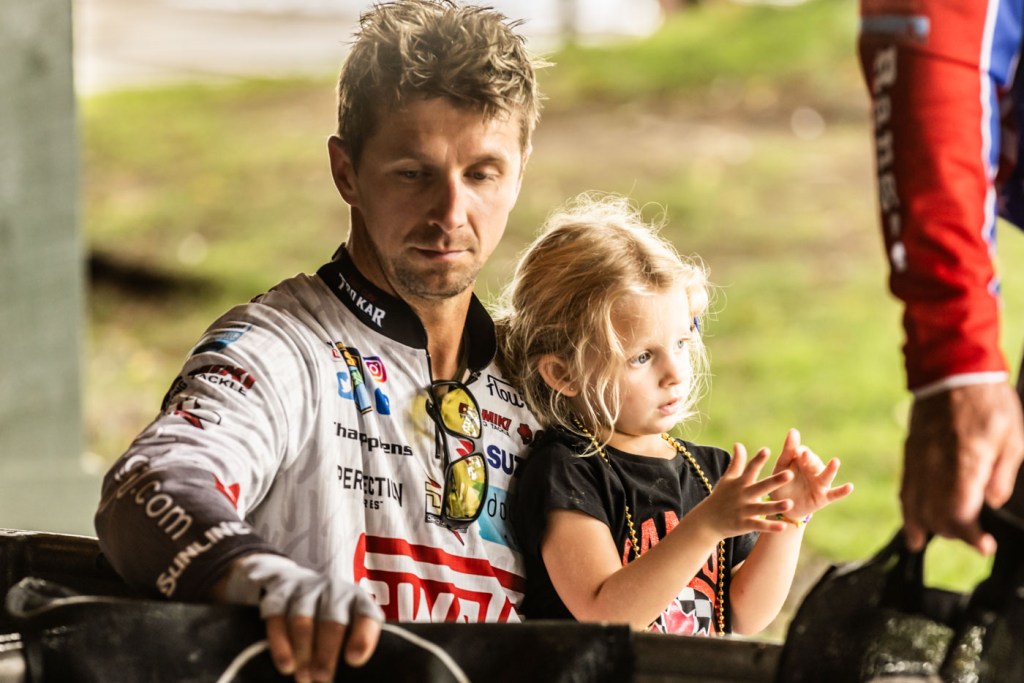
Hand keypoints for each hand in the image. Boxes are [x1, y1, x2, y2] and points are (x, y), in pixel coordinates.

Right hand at [221, 553, 383, 681]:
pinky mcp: (280, 594)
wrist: (303, 583)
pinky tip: (286, 665)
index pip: (366, 616)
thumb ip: (355, 647)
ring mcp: (306, 591)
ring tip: (303, 677)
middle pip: (332, 622)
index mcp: (359, 601)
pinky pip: (278, 618)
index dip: (361, 637)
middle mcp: (334, 592)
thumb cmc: (336, 619)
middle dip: (326, 653)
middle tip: (322, 678)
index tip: (354, 659)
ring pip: (303, 621)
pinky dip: (280, 643)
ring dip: (302, 651)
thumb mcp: (353, 627)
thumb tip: (353, 672)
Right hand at [699, 442, 796, 537]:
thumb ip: (736, 462)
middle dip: (775, 481)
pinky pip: (759, 525)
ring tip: (791, 504)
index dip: (758, 460)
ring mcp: (743, 510)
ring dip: (776, 506)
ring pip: (762, 508)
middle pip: (761, 487)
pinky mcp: (743, 524)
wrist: (707, 521)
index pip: (750, 469)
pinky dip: (770, 527)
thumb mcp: (727, 479)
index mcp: (740, 483)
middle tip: (790, 474)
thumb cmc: (721, 496)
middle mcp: (742, 495)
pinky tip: (783, 527)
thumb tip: (738, 443)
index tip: (766, 450)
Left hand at [770, 428, 852, 520]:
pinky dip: (842, 491)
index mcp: (802, 461)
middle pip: (814, 462)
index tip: (797, 451)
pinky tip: (850, 486)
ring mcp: (820, 484)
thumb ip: (788, 450)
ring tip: (835, 461)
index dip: (800, 452)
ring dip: (830, 469)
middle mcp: (814, 471)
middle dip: (809, 459)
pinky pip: (835, 494)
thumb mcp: (782, 466)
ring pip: (826, 475)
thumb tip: (793, 430)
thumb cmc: (783, 483)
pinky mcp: (823, 497)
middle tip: (804, 454)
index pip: (803, 453)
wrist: (782, 507)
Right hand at [904, 383, 1023, 553]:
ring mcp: (919, 459)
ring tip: (926, 541)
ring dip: (924, 526)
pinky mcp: (910, 452)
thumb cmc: (989, 403)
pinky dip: (907, 508)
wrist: (953, 371)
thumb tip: (992, 503)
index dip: (970, 537)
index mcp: (965, 463)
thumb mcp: (1013, 438)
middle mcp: (936, 466)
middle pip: (935, 515)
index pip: (960, 515)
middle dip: (952, 533)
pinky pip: (905, 487)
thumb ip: (1002, 476)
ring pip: (914, 505)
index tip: (985, 546)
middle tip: (972, 537)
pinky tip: (912, 521)